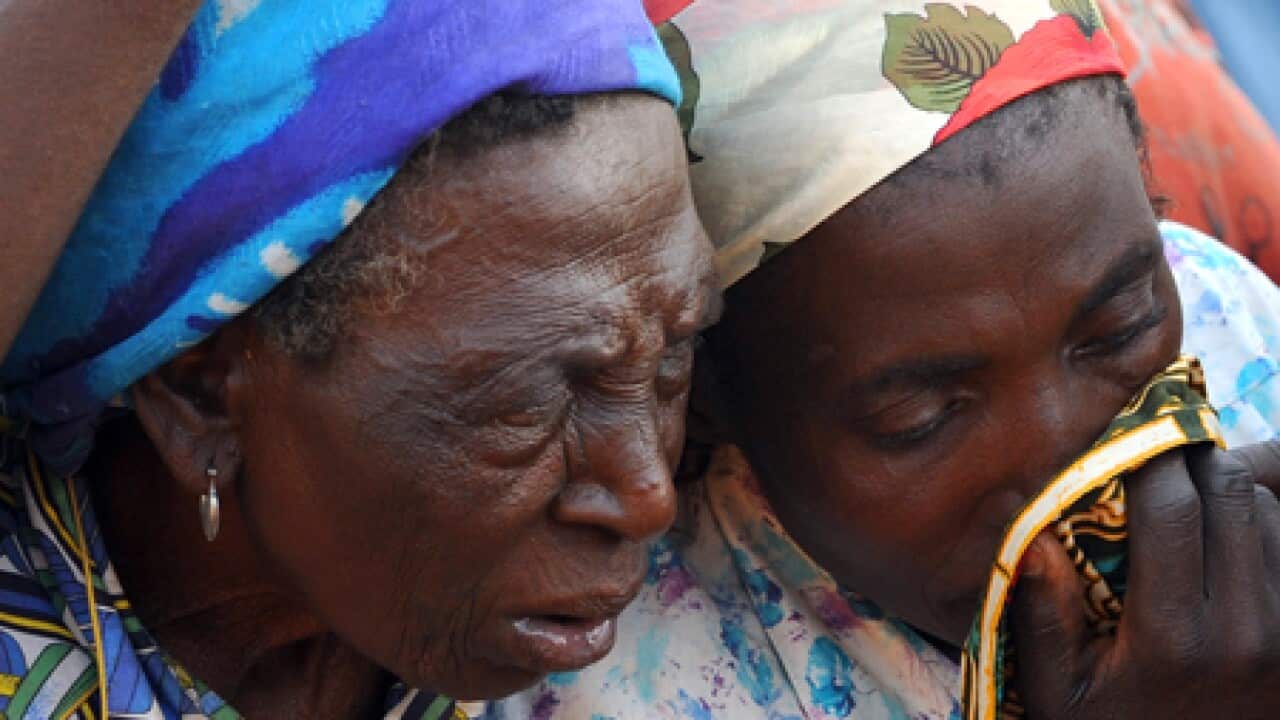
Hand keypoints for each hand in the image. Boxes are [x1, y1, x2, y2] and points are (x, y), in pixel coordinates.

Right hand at [1011, 440, 1279, 718]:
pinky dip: (1262, 522)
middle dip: (1192, 461)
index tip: (1129, 438)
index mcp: (1172, 637)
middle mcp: (1244, 630)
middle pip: (1231, 493)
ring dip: (1229, 492)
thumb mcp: (1056, 694)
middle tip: (1160, 457)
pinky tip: (1226, 535)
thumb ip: (1043, 617)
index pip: (1171, 508)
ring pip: (1268, 510)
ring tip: (1190, 503)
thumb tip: (1036, 539)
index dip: (1150, 456)